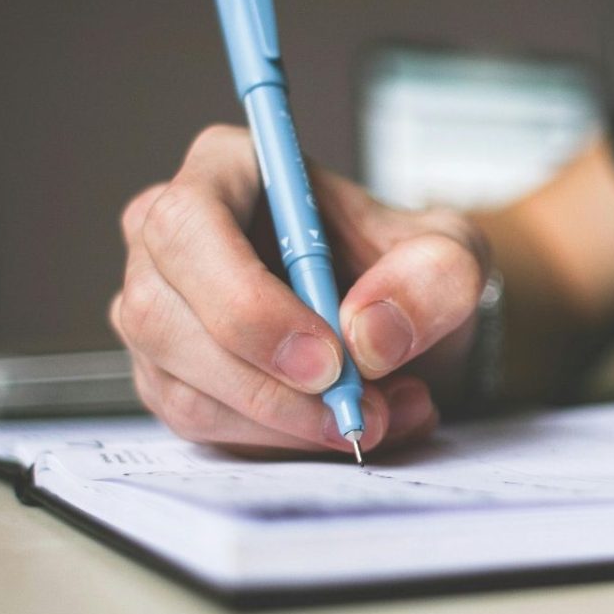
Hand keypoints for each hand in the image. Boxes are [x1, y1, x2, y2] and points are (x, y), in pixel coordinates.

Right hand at [110, 125, 488, 454]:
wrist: (403, 322)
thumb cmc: (409, 269)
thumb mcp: (453, 255)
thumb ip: (433, 278)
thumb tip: (369, 335)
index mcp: (227, 170)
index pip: (189, 226)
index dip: (247, 301)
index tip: (328, 358)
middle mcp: (170, 238)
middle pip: (163, 317)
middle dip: (268, 385)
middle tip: (357, 411)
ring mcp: (159, 312)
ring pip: (183, 388)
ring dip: (287, 424)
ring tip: (378, 416)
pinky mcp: (171, 378)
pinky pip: (204, 428)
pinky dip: (282, 443)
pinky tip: (345, 425)